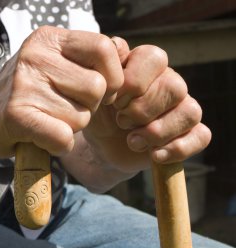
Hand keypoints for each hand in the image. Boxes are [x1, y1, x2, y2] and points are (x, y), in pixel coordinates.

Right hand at [0, 26, 123, 157]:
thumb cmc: (27, 93)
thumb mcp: (53, 64)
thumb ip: (87, 59)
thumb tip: (125, 54)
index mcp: (48, 39)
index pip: (104, 48)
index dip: (114, 76)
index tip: (103, 91)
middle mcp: (34, 56)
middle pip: (97, 88)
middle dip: (90, 107)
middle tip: (65, 108)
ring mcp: (23, 85)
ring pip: (82, 116)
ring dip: (72, 127)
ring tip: (48, 120)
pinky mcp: (15, 116)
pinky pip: (64, 137)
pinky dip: (60, 145)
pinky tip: (43, 138)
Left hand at [83, 38, 211, 171]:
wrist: (100, 146)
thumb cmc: (97, 114)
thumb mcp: (92, 93)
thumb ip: (102, 68)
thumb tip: (116, 44)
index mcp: (144, 65)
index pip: (154, 57)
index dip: (132, 82)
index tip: (111, 101)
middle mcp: (167, 81)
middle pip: (174, 86)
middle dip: (142, 110)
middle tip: (121, 121)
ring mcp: (180, 107)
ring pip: (191, 111)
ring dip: (157, 132)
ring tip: (132, 141)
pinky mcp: (187, 133)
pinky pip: (201, 135)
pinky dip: (177, 149)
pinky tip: (154, 155)